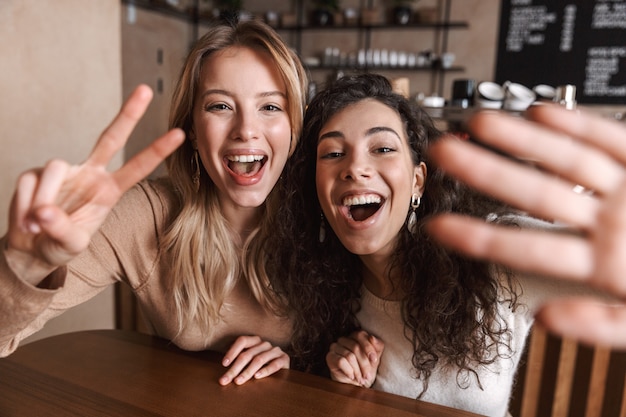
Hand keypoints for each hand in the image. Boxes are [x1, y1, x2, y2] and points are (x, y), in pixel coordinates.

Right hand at [5, 85, 184, 283]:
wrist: (30, 249)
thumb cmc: (58, 245)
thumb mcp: (69, 245)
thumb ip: (62, 230)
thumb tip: (45, 212)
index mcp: (108, 191)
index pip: (137, 168)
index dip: (157, 151)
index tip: (180, 134)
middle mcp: (90, 174)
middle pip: (111, 138)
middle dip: (128, 114)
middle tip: (146, 89)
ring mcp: (63, 171)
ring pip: (54, 167)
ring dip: (45, 199)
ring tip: (37, 226)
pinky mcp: (35, 173)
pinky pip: (29, 183)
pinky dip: (24, 205)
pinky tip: (26, 222)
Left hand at [219, 335, 289, 385]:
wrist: (283, 367)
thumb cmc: (262, 365)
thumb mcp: (250, 360)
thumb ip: (239, 363)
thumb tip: (223, 375)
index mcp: (255, 341)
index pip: (242, 341)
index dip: (232, 351)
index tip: (224, 364)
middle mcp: (265, 344)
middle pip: (248, 354)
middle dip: (235, 368)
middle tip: (226, 380)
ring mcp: (275, 350)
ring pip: (259, 359)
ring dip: (247, 371)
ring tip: (238, 381)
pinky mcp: (284, 358)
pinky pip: (274, 364)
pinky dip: (265, 370)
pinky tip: (257, 377)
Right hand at [326, 330, 383, 387]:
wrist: (355, 384)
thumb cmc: (365, 369)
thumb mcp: (375, 358)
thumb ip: (377, 347)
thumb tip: (373, 338)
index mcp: (354, 336)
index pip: (360, 335)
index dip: (368, 347)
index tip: (374, 360)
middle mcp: (343, 339)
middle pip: (355, 347)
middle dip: (364, 364)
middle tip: (368, 376)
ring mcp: (334, 347)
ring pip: (349, 356)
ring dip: (357, 371)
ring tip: (361, 379)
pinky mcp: (330, 357)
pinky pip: (341, 361)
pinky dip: (349, 371)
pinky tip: (352, 377)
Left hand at [427, 104, 625, 347]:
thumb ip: (603, 326)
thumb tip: (544, 319)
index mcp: (603, 265)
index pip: (526, 247)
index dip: (480, 235)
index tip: (436, 226)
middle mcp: (607, 223)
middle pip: (534, 192)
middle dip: (485, 172)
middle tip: (440, 154)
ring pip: (566, 160)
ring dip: (522, 140)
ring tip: (479, 123)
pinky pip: (614, 141)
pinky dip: (582, 125)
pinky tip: (544, 112)